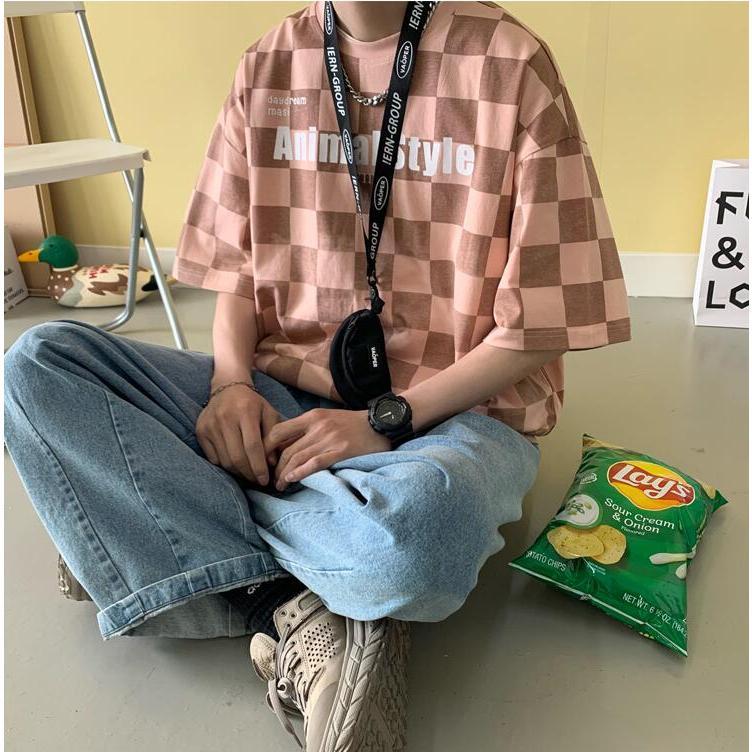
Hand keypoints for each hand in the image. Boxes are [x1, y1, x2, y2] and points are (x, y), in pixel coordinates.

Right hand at [196, 384, 280, 485]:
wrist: (227, 386)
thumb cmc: (252, 403)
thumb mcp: (269, 413)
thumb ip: (274, 437)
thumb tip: (271, 463)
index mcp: (245, 412)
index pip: (252, 447)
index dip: (259, 467)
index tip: (265, 481)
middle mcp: (225, 418)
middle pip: (237, 457)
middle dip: (249, 474)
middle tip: (257, 481)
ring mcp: (210, 425)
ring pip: (224, 460)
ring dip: (238, 472)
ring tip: (248, 475)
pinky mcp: (200, 431)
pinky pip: (213, 458)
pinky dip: (225, 466)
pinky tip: (235, 466)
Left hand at [263, 408, 390, 490]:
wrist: (381, 422)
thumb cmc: (353, 423)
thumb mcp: (327, 418)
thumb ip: (308, 429)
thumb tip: (287, 447)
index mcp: (312, 416)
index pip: (279, 431)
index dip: (267, 448)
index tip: (266, 461)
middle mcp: (318, 426)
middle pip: (287, 450)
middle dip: (275, 468)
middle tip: (272, 480)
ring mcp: (329, 439)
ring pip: (298, 458)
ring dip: (285, 475)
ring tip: (280, 486)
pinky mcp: (341, 451)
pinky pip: (315, 463)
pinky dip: (301, 472)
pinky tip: (292, 480)